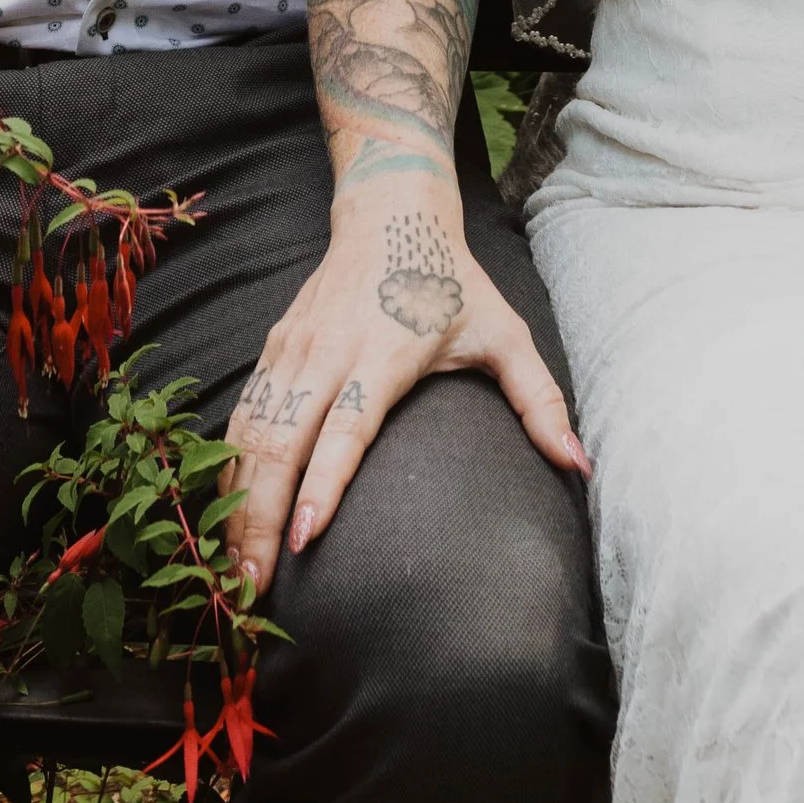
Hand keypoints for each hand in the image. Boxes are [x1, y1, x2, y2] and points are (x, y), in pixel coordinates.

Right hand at [223, 191, 586, 594]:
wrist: (390, 212)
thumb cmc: (451, 281)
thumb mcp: (503, 333)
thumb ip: (540, 401)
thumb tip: (579, 464)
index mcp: (384, 351)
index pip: (346, 426)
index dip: (323, 484)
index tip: (303, 540)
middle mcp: (329, 351)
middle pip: (282, 443)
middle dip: (260, 519)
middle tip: (251, 590)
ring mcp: (293, 348)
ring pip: (250, 433)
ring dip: (236, 504)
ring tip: (231, 573)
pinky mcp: (272, 347)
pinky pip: (242, 416)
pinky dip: (229, 468)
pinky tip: (224, 518)